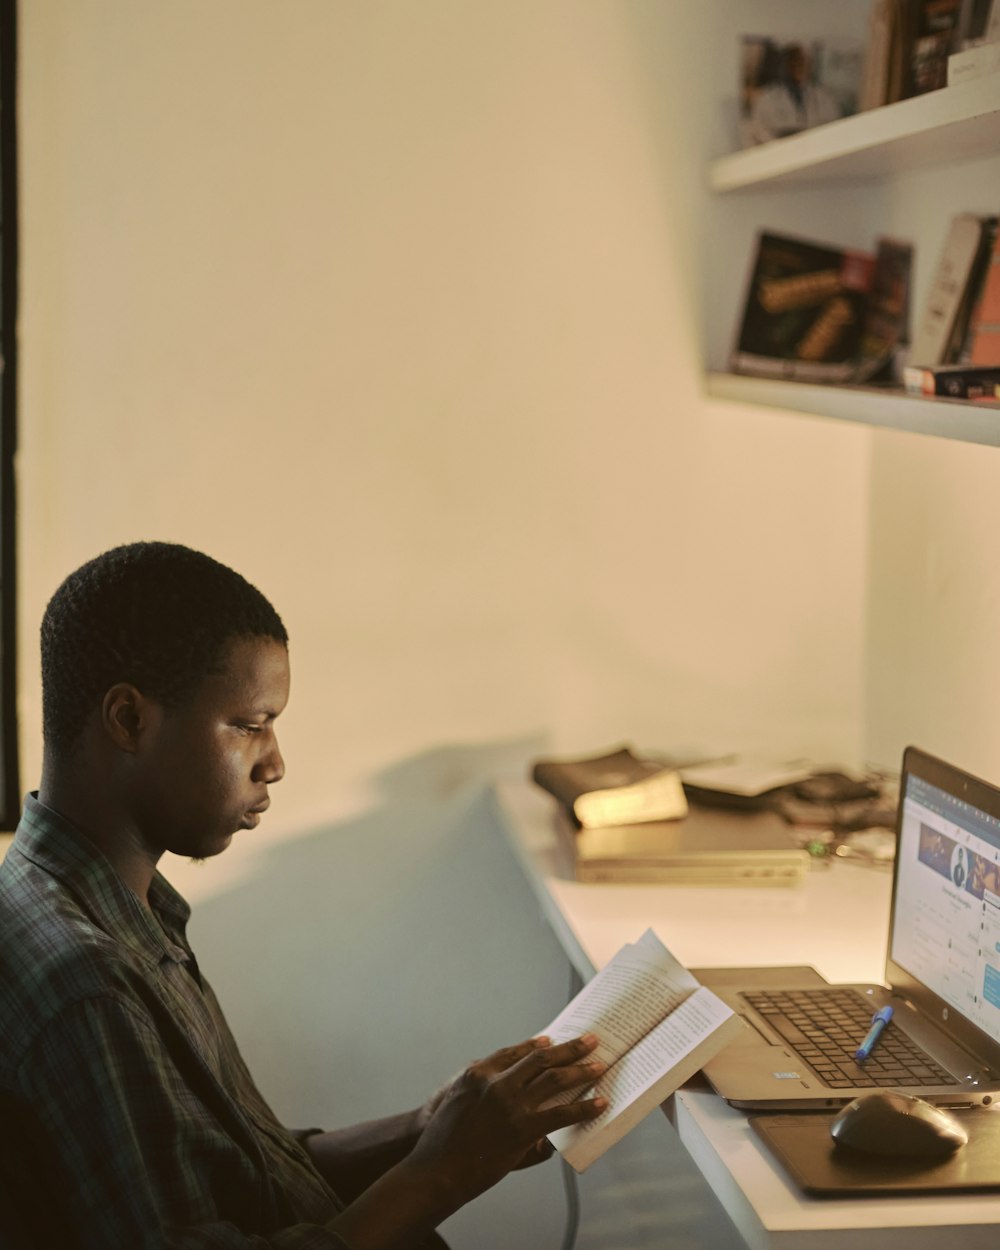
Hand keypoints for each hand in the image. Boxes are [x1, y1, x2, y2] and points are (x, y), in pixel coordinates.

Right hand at [407, 1034, 605, 1204]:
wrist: (435, 1172)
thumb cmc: (442, 1143)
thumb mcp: (455, 1103)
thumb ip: (481, 1093)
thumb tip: (507, 1095)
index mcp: (477, 1073)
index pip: (513, 1052)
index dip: (535, 1045)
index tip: (551, 1040)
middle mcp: (496, 1082)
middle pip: (540, 1059)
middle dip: (568, 1049)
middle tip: (589, 1041)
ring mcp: (510, 1105)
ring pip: (554, 1079)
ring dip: (581, 1070)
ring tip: (599, 1065)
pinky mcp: (523, 1129)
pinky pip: (562, 1113)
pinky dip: (583, 1107)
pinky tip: (599, 1104)